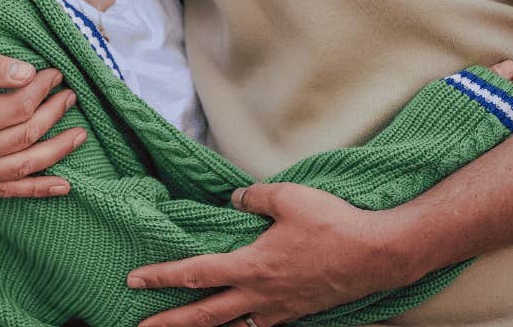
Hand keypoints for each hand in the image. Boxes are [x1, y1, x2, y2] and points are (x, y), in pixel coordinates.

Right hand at [0, 35, 83, 196]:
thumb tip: (28, 73)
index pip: (18, 107)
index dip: (42, 89)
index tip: (55, 73)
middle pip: (26, 136)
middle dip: (54, 114)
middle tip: (70, 95)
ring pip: (23, 167)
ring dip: (56, 151)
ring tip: (79, 135)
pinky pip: (6, 192)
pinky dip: (36, 189)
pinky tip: (63, 185)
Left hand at [129, 183, 419, 326]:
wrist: (379, 255)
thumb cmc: (334, 224)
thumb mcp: (288, 197)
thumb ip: (253, 198)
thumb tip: (232, 200)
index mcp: (253, 267)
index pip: (196, 274)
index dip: (162, 277)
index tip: (134, 281)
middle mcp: (261, 296)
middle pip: (205, 315)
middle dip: (170, 322)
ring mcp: (280, 309)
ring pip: (233, 326)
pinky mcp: (298, 312)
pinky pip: (260, 325)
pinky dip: (240, 326)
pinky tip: (236, 322)